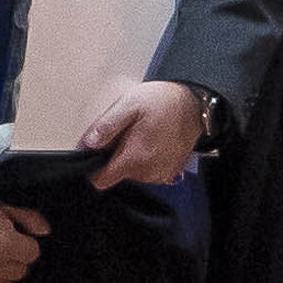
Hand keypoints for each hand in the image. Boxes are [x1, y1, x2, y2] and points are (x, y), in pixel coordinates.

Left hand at [79, 77, 206, 190]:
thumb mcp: (129, 104)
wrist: (194, 104)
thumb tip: (88, 143)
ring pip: (132, 173)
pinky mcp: (168, 173)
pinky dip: (145, 158)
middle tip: (126, 131)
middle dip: (115, 154)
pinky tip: (151, 140)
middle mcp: (147, 172)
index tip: (97, 150)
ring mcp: (159, 174)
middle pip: (116, 173)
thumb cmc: (164, 102)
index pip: (101, 180)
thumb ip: (107, 126)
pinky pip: (147, 171)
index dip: (93, 165)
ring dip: (131, 156)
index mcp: (134, 158)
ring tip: (141, 133)